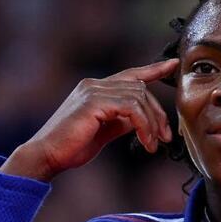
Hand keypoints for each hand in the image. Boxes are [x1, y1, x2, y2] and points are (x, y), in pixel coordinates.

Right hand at [0, 59, 178, 180]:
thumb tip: (141, 118)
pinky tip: (144, 141)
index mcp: (95, 89)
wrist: (47, 155)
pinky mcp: (94, 102)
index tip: (173, 65)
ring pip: (138, 97)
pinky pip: (131, 107)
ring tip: (152, 144)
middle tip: (164, 137)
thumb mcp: (104, 131)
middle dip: (157, 113)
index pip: (130, 75)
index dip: (153, 70)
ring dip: (151, 123)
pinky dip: (143, 124)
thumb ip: (121, 120)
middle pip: (140, 88)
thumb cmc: (72, 147)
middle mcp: (94, 84)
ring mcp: (93, 90)